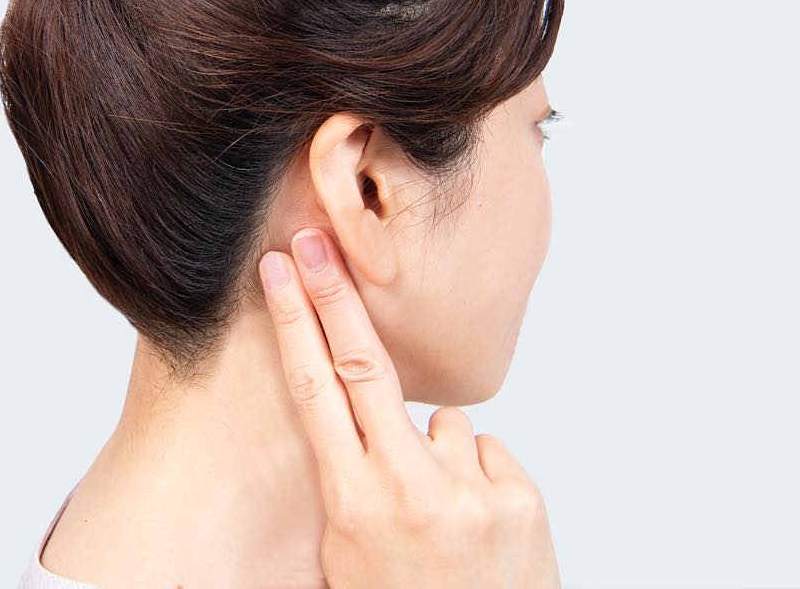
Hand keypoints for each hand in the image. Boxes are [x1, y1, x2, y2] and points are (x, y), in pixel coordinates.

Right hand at [259, 227, 559, 587]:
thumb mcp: (346, 559)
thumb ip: (353, 486)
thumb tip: (355, 424)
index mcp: (354, 506)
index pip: (314, 393)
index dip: (295, 324)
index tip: (280, 270)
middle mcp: (409, 489)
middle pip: (365, 365)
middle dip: (336, 297)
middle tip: (316, 242)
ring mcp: (468, 491)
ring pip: (440, 422)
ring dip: (434, 453)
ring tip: (439, 521)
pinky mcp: (519, 499)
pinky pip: (485, 453)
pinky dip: (476, 477)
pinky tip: (476, 530)